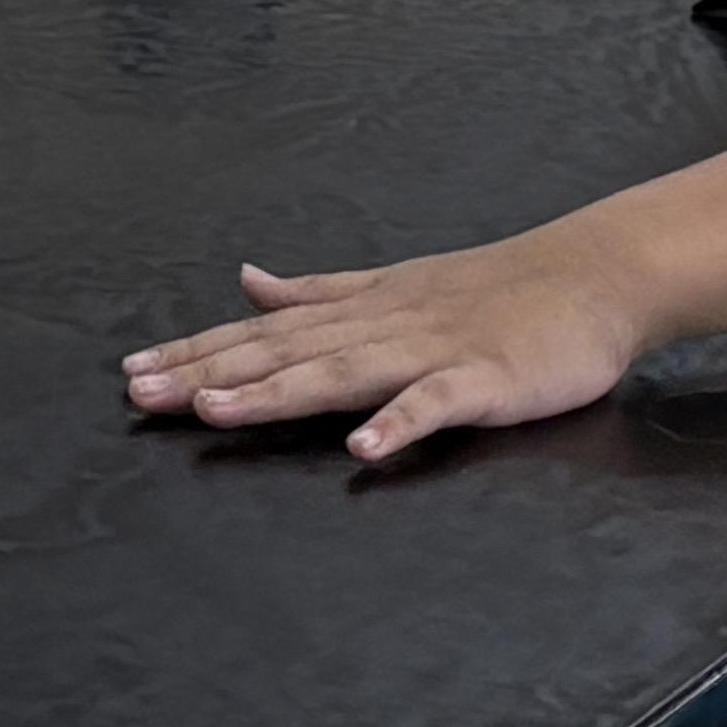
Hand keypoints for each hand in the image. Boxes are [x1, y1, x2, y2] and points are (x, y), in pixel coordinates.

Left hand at [122, 233, 648, 462]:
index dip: (199, 349)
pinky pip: (436, 403)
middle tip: (141, 394)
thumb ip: (320, 291)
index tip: (133, 372)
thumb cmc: (495, 289)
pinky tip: (361, 450)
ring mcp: (433, 350)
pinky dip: (398, 422)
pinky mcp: (485, 379)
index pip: (265, 330)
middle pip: (285, 350)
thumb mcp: (394, 283)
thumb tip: (247, 281)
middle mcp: (383, 324)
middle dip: (209, 371)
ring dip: (276, 389)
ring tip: (215, 410)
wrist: (593, 276)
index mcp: (361, 308)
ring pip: (342, 371)